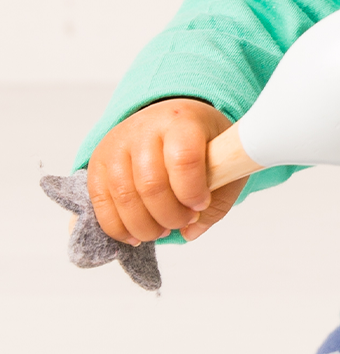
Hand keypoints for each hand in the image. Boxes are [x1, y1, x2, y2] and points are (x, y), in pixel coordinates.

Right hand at [87, 98, 245, 244]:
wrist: (172, 119)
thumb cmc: (203, 143)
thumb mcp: (226, 161)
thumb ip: (217, 200)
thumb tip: (191, 232)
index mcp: (182, 121)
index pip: (184, 159)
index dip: (192, 191)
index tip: (201, 205)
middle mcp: (145, 128)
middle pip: (151, 184)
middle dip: (170, 215)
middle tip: (184, 222)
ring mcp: (117, 143)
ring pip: (124, 196)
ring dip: (146, 225)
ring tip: (163, 230)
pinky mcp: (98, 161)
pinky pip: (100, 201)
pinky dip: (117, 227)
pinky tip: (136, 235)